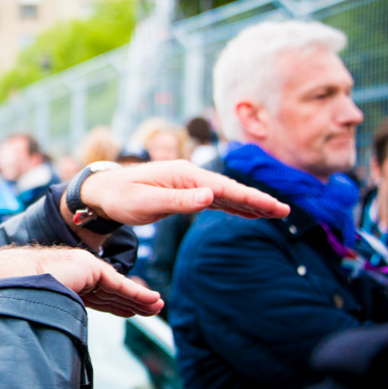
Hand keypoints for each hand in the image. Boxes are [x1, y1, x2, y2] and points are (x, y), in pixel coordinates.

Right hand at [0, 245, 163, 316]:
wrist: (10, 281)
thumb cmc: (18, 301)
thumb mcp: (43, 311)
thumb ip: (54, 322)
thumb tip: (48, 353)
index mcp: (64, 283)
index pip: (95, 296)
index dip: (114, 304)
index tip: (130, 312)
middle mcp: (75, 273)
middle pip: (110, 291)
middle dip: (131, 301)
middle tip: (151, 309)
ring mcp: (83, 268)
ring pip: (118, 288)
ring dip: (140, 299)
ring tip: (158, 306)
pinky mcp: (90, 267)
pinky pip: (119, 284)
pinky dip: (138, 293)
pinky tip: (152, 300)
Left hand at [72, 160, 289, 226]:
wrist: (102, 192)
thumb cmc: (121, 198)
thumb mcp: (147, 203)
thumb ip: (179, 201)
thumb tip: (210, 197)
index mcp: (184, 175)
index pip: (224, 188)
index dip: (251, 198)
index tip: (274, 207)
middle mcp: (189, 176)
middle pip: (231, 189)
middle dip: (258, 200)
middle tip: (285, 212)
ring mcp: (188, 183)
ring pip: (225, 194)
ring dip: (249, 204)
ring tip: (275, 213)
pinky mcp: (184, 193)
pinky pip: (214, 199)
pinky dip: (233, 206)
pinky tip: (247, 213)